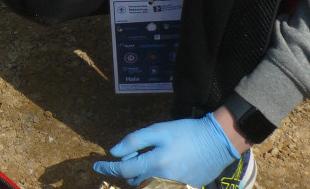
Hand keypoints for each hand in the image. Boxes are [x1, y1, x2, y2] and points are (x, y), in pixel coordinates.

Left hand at [92, 113, 239, 186]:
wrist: (218, 142)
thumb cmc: (185, 133)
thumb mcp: (158, 131)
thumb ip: (134, 141)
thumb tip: (114, 152)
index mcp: (155, 164)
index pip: (123, 171)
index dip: (107, 168)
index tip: (96, 166)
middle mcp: (163, 181)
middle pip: (133, 181)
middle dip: (126, 170)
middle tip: (132, 154)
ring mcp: (175, 187)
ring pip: (146, 186)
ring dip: (139, 176)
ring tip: (146, 159)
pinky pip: (160, 187)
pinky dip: (152, 180)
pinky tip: (158, 166)